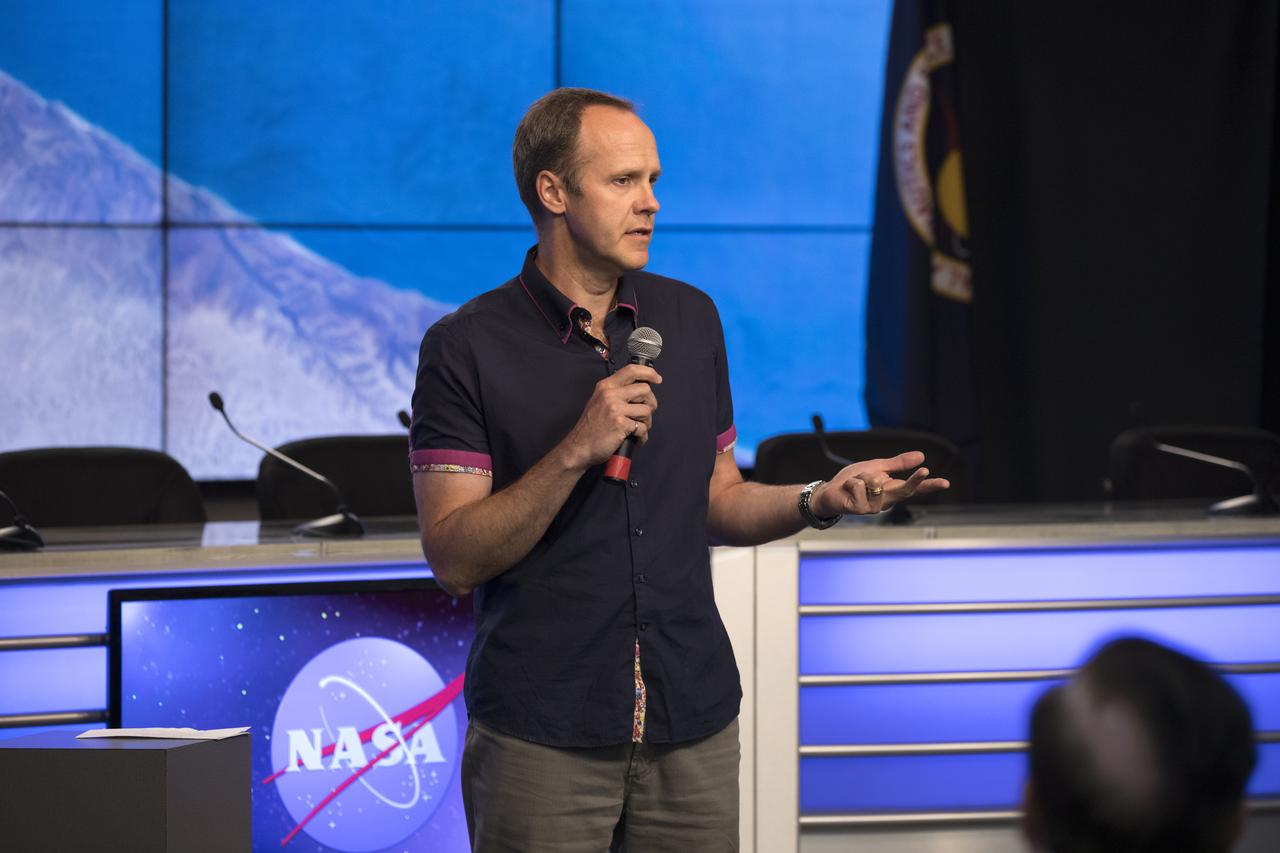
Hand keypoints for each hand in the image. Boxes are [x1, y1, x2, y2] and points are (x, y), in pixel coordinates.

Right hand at [557, 364, 661, 469]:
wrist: (579, 446)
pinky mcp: (621, 424)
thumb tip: (638, 389)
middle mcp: (611, 394)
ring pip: (646, 409)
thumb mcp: (598, 401)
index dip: (648, 373)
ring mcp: (616, 409)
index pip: (631, 370)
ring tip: (638, 428)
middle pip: (645, 390)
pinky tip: (636, 438)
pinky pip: (642, 427)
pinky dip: (642, 435)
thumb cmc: (590, 427)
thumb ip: (615, 392)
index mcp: (606, 386)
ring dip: (647, 422)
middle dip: (651, 403)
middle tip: (645, 413)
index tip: (657, 378)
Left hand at [810, 451, 949, 516]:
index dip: (929, 485)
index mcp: (892, 489)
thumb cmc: (854, 480)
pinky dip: (852, 481)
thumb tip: (922, 456)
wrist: (830, 491)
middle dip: (915, 480)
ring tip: (856, 482)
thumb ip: (898, 463)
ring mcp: (874, 507)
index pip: (915, 488)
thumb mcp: (877, 467)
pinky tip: (848, 488)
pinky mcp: (861, 509)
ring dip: (862, 476)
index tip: (945, 483)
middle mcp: (886, 500)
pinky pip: (860, 485)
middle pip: (905, 490)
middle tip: (926, 470)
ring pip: (875, 481)